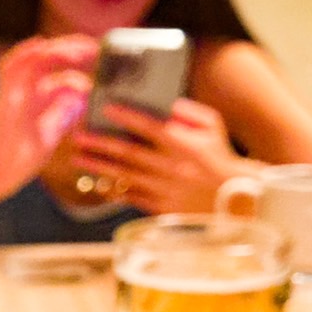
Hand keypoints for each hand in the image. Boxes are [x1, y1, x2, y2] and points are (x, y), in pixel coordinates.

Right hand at [0, 35, 98, 204]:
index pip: (61, 69)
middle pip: (49, 57)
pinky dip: (24, 54)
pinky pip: (10, 70)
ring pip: (33, 58)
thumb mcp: (49, 134)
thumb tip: (82, 99)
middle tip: (96, 48)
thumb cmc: (19, 158)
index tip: (101, 57)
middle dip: (73, 49)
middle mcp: (25, 90)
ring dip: (56, 50)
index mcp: (37, 97)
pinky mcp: (4, 100)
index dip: (81, 61)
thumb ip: (63, 116)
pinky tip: (40, 45)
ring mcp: (13, 92)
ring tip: (79, 49)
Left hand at [70, 98, 254, 212]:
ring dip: (99, 166)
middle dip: (100, 144)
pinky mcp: (161, 208)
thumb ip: (191, 112)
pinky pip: (131, 198)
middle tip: (78, 137)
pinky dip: (113, 190)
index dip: (126, 116)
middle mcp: (169, 166)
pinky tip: (98, 182)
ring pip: (124, 176)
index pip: (148, 126)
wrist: (233, 199)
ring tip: (78, 158)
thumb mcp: (213, 127)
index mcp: (182, 144)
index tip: (106, 108)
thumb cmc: (221, 158)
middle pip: (128, 153)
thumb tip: (168, 104)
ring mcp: (163, 189)